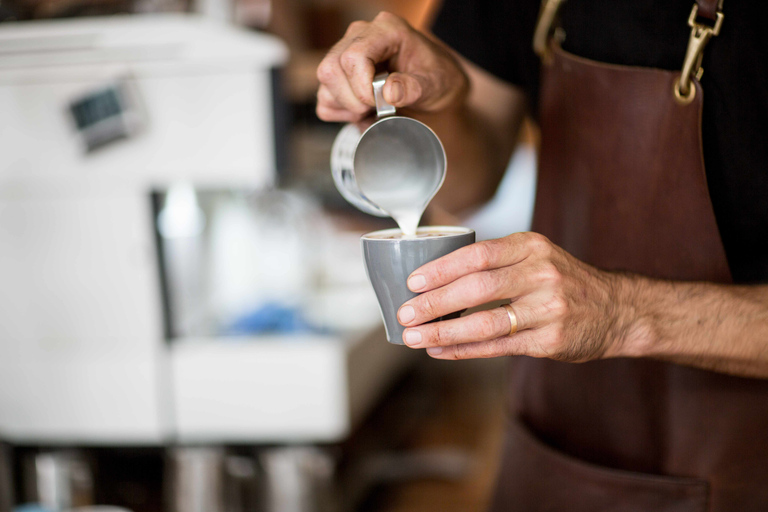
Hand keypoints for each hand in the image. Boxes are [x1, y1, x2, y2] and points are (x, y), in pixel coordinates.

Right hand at [316, 11, 467, 121]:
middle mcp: (361, 36)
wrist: (435, 88)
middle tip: (377, 109)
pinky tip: (365, 113)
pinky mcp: (340, 76)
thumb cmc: (437, 79)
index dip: (361, 86)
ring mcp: (346, 54)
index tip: (379, 103)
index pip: (354, 55)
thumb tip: (389, 92)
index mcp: (386, 30)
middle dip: (352, 100)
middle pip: (331, 69)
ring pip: (325, 84)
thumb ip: (414, 87)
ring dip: (347, 107)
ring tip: (374, 111)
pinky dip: (342, 114)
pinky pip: (325, 99)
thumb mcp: (435, 84)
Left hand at [397, 232, 627, 360]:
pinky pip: (498, 347)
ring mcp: (548, 309)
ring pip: (485, 323)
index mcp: (531, 247)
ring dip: (443, 331)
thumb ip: (495, 261)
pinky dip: (463, 350)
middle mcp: (541, 274)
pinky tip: (440, 350)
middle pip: (478, 288)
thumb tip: (434, 277)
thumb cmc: (561, 280)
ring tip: (414, 337)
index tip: (412, 281)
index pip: (478, 255)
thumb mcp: (536, 256)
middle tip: (404, 314)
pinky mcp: (550, 341)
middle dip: (434, 303)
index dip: (441, 269)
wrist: (616, 309)